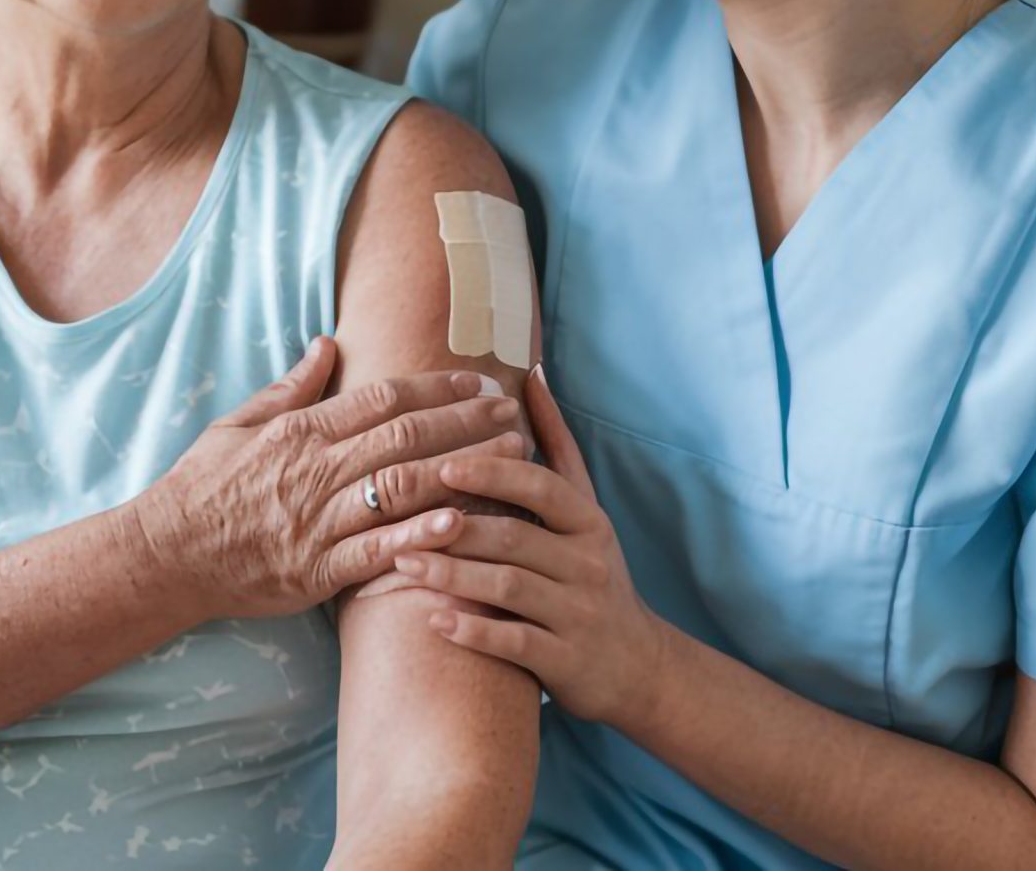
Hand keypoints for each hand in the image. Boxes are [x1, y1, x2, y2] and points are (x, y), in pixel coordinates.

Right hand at [127, 339, 534, 621]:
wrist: (168, 556)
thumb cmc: (202, 486)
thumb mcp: (238, 424)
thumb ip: (290, 388)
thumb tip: (329, 344)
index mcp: (299, 432)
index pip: (381, 398)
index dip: (436, 386)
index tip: (479, 377)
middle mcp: (313, 472)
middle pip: (404, 438)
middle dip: (465, 421)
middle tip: (513, 411)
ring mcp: (316, 522)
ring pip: (400, 490)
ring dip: (462, 471)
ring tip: (511, 461)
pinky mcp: (316, 571)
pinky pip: (376, 552)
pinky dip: (419, 537)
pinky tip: (460, 523)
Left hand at [390, 365, 665, 729]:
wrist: (638, 664)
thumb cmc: (593, 574)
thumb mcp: (585, 509)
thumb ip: (557, 444)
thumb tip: (531, 372)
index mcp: (588, 522)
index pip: (541, 487)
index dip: (494, 474)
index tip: (443, 462)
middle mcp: (588, 563)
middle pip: (516, 536)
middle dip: (455, 525)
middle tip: (398, 514)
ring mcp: (579, 613)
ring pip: (510, 587)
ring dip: (452, 574)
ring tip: (401, 561)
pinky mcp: (568, 660)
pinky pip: (516, 643)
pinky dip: (474, 630)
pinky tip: (433, 621)